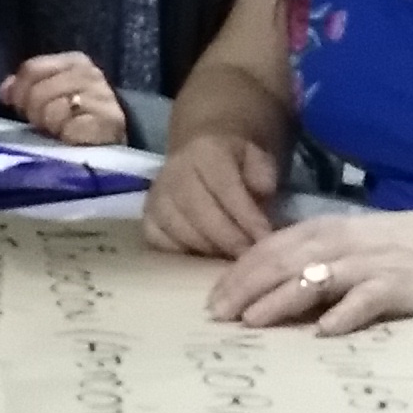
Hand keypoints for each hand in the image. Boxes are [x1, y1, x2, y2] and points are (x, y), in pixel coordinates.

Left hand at [3, 52, 128, 148]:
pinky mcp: (109, 122)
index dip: (20, 91)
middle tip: (45, 123)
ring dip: (52, 126)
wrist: (115, 134)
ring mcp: (101, 97)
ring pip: (53, 111)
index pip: (32, 69)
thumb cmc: (77, 112)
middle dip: (35, 113)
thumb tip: (5, 91)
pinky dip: (67, 136)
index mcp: (74, 61)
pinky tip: (72, 137)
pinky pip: (71, 129)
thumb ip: (25, 87)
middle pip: (39, 92)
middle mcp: (89, 74)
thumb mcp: (52, 91)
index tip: (22, 108)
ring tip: (60, 129)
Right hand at [142, 135, 280, 256]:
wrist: (199, 158)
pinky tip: (202, 257)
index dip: (246, 216)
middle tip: (250, 256)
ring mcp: (156, 197)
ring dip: (209, 250)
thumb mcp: (256, 158)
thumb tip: (263, 190)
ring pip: (181, 231)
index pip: (226, 187)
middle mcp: (175, 172)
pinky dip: (182, 254)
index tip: (265, 238)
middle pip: (201, 212)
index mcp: (206, 153)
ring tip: (231, 258)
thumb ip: (263, 172)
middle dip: (230, 239)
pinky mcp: (147, 218)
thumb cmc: (234, 165)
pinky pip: (160, 242)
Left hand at [207, 213, 412, 333]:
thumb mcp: (344, 245)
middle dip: (246, 289)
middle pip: (283, 263)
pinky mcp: (395, 285)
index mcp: (322, 231)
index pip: (269, 249)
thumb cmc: (392, 248)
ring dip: (281, 300)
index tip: (212, 300)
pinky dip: (344, 314)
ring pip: (315, 279)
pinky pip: (365, 300)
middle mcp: (339, 244)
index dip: (238, 274)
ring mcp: (367, 264)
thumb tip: (262, 288)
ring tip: (253, 321)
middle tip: (218, 316)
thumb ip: (308, 260)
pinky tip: (324, 331)